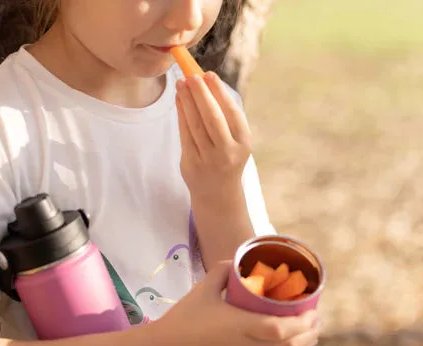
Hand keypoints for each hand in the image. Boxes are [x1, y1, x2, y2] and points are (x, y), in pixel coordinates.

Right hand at [152, 261, 319, 345]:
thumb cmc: (183, 318)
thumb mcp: (202, 289)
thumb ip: (222, 271)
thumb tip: (238, 260)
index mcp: (240, 327)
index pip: (282, 329)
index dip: (303, 323)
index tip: (313, 310)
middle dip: (309, 335)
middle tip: (317, 321)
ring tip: (311, 338)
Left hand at [176, 72, 251, 205]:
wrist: (218, 194)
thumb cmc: (227, 158)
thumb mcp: (236, 140)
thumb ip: (227, 117)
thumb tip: (208, 83)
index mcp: (243, 143)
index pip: (231, 113)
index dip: (219, 93)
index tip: (209, 75)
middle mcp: (227, 152)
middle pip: (212, 118)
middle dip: (201, 95)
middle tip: (191, 75)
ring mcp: (208, 160)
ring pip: (195, 126)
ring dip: (187, 102)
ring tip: (181, 84)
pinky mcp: (191, 164)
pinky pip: (185, 135)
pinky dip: (181, 116)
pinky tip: (179, 101)